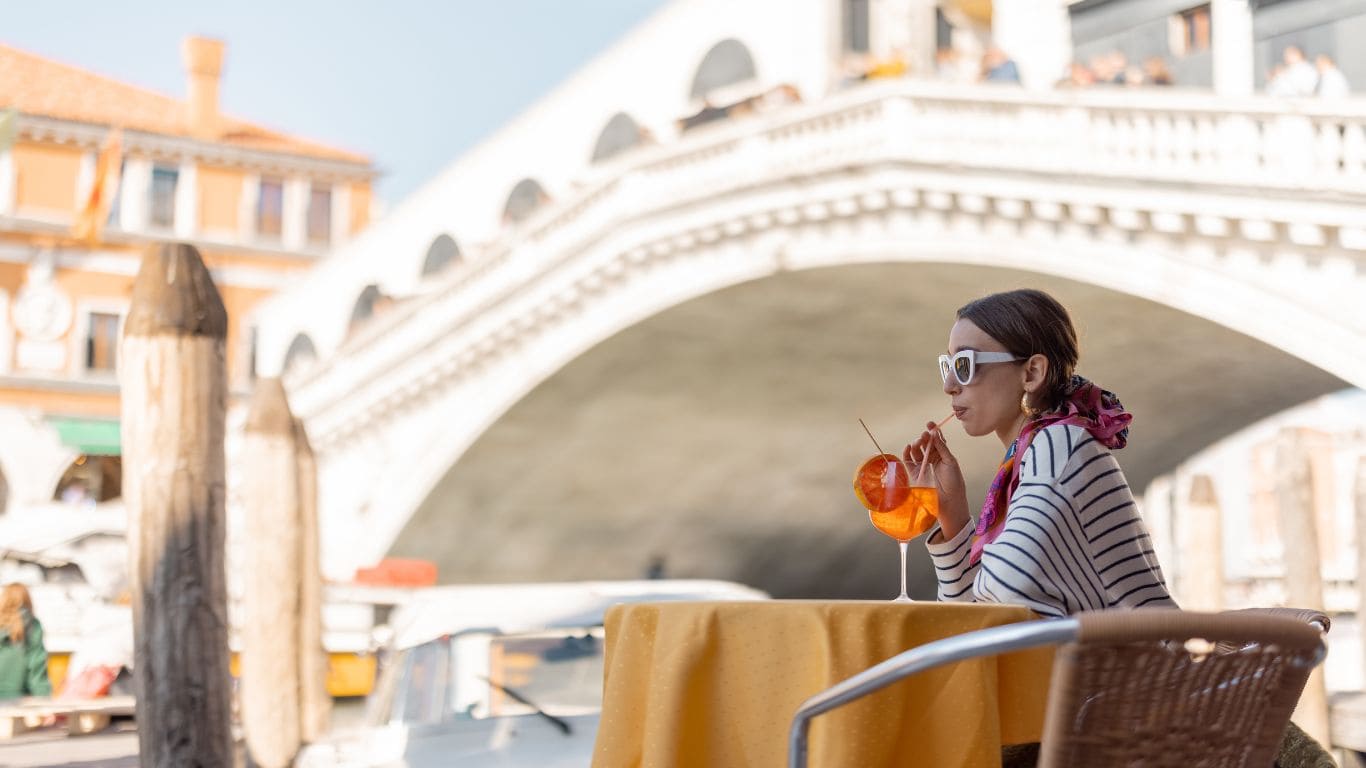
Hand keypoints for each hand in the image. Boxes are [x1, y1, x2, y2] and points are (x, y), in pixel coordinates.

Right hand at [904, 421, 969, 539]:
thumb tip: (935, 434)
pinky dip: (907, 454)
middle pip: (925, 444)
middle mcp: (933, 459)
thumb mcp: (950, 461)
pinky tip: (909, 447)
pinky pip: (909, 462)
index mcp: (943, 455)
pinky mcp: (916, 474)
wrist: (949, 500)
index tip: (930, 423)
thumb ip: (941, 448)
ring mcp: (923, 466)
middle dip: (924, 438)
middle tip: (924, 435)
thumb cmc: (954, 481)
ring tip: (918, 441)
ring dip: (916, 444)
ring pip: (917, 451)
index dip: (933, 431)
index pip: (936, 440)